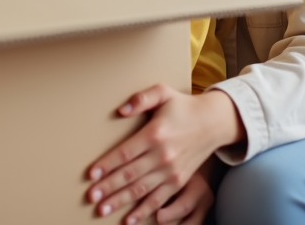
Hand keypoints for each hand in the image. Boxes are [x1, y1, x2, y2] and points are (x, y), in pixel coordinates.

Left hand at [85, 85, 241, 223]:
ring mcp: (171, 171)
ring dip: (120, 201)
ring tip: (102, 209)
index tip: (91, 174)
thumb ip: (141, 98)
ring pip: (141, 190)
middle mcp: (162, 155)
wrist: (214, 122)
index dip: (107, 164)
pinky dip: (144, 211)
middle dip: (108, 187)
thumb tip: (121, 110)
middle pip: (130, 175)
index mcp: (154, 133)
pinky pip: (159, 199)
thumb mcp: (163, 92)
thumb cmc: (183, 106)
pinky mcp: (178, 181)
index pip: (125, 152)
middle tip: (91, 197)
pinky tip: (130, 220)